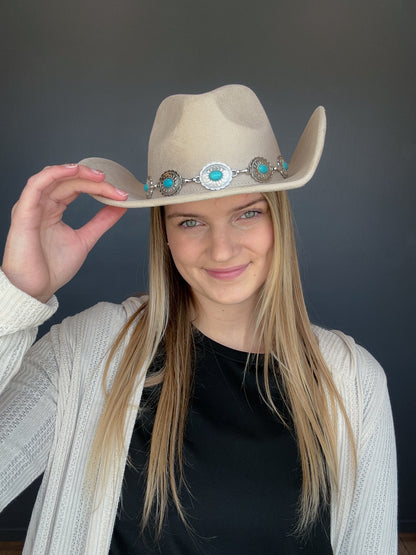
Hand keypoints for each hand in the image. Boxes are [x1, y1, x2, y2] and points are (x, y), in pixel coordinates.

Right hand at [1, 163, 127, 302]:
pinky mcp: (23, 212)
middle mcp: (41, 204)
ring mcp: (31, 206)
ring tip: (98, 176)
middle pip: (68, 180)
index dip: (98, 186)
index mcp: (53, 209)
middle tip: (114, 186)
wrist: (36, 289)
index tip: (121, 194)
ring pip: (53, 178)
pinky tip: (72, 170)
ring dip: (76, 173)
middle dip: (93, 180)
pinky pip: (36, 185)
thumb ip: (101, 222)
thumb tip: (120, 206)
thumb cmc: (53, 267)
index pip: (76, 187)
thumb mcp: (85, 239)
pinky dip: (54, 174)